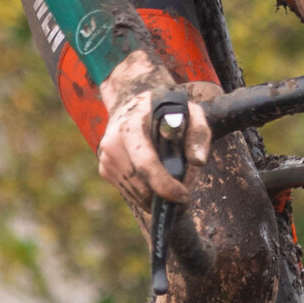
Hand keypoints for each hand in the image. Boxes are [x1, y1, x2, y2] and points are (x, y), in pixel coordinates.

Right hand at [97, 51, 215, 204]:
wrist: (133, 105)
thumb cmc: (166, 110)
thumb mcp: (189, 112)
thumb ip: (198, 134)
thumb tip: (198, 161)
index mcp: (131, 126)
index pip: (145, 162)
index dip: (165, 185)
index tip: (184, 195)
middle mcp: (113, 143)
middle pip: (142, 184)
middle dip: (166, 195)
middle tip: (185, 194)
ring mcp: (107, 158)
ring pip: (137, 193)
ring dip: (157, 197)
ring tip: (174, 185)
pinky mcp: (105, 170)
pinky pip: (130, 193)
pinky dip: (146, 195)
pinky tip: (157, 181)